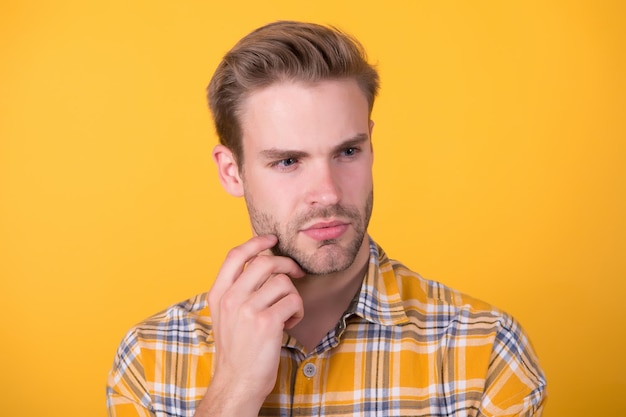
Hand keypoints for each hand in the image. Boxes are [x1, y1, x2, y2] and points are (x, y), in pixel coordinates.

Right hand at [195, 235, 303, 416]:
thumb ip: (238, 290)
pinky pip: (294, 301)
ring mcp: (247, 309)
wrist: (237, 382)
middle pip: (265, 262)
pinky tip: (289, 323)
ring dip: (293, 295)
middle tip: (296, 273)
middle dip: (287, 264)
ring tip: (287, 312)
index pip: (236, 255)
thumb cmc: (237, 349)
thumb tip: (263, 263)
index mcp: (218, 294)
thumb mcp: (226, 315)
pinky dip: (297, 311)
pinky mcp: (266, 322)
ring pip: (283, 282)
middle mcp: (231, 298)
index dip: (256, 242)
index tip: (272, 239)